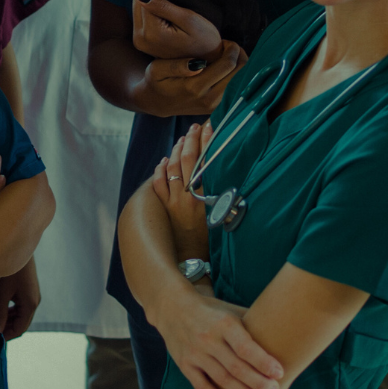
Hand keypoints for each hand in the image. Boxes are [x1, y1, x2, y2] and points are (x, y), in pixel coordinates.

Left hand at [0, 258, 40, 339]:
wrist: (19, 246)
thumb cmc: (10, 269)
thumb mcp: (2, 293)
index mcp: (30, 305)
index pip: (19, 329)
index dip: (6, 335)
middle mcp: (34, 301)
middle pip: (20, 322)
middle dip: (6, 327)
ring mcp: (31, 294)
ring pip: (19, 314)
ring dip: (6, 318)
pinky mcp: (27, 288)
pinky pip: (19, 305)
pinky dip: (8, 309)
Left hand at [131, 0, 221, 59]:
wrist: (207, 59)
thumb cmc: (203, 38)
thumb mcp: (188, 18)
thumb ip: (162, 6)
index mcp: (150, 33)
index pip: (143, 0)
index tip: (175, 9)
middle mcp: (139, 39)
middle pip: (137, 5)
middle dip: (154, 4)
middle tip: (174, 16)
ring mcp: (139, 42)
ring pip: (138, 11)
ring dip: (153, 10)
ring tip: (172, 22)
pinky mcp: (140, 42)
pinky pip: (141, 19)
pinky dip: (153, 18)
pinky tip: (167, 26)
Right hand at [138, 40, 246, 117]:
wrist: (157, 103)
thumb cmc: (157, 81)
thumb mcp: (156, 70)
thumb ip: (175, 66)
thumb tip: (198, 64)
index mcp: (195, 87)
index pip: (228, 64)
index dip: (231, 48)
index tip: (224, 42)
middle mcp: (209, 99)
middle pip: (241, 73)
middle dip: (240, 55)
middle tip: (229, 48)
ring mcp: (215, 107)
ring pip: (243, 83)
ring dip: (241, 66)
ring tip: (229, 57)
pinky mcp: (218, 109)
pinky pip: (238, 90)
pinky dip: (238, 77)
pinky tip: (228, 69)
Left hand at [150, 123, 212, 260]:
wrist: (192, 261)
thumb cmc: (212, 241)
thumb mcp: (223, 216)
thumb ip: (224, 195)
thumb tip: (230, 174)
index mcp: (205, 196)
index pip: (205, 161)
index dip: (207, 142)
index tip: (210, 127)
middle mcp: (187, 195)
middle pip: (187, 160)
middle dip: (191, 140)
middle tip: (194, 127)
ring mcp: (173, 201)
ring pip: (171, 168)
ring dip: (176, 151)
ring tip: (182, 139)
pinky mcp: (164, 207)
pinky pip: (158, 184)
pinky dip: (160, 170)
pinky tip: (164, 160)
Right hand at [159, 291, 283, 388]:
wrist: (172, 307)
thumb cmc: (211, 311)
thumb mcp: (231, 311)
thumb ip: (253, 324)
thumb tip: (285, 335)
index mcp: (224, 324)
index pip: (247, 348)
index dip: (264, 363)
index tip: (280, 373)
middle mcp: (208, 339)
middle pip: (237, 368)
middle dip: (259, 382)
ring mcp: (195, 353)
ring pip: (223, 380)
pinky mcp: (185, 365)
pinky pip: (203, 387)